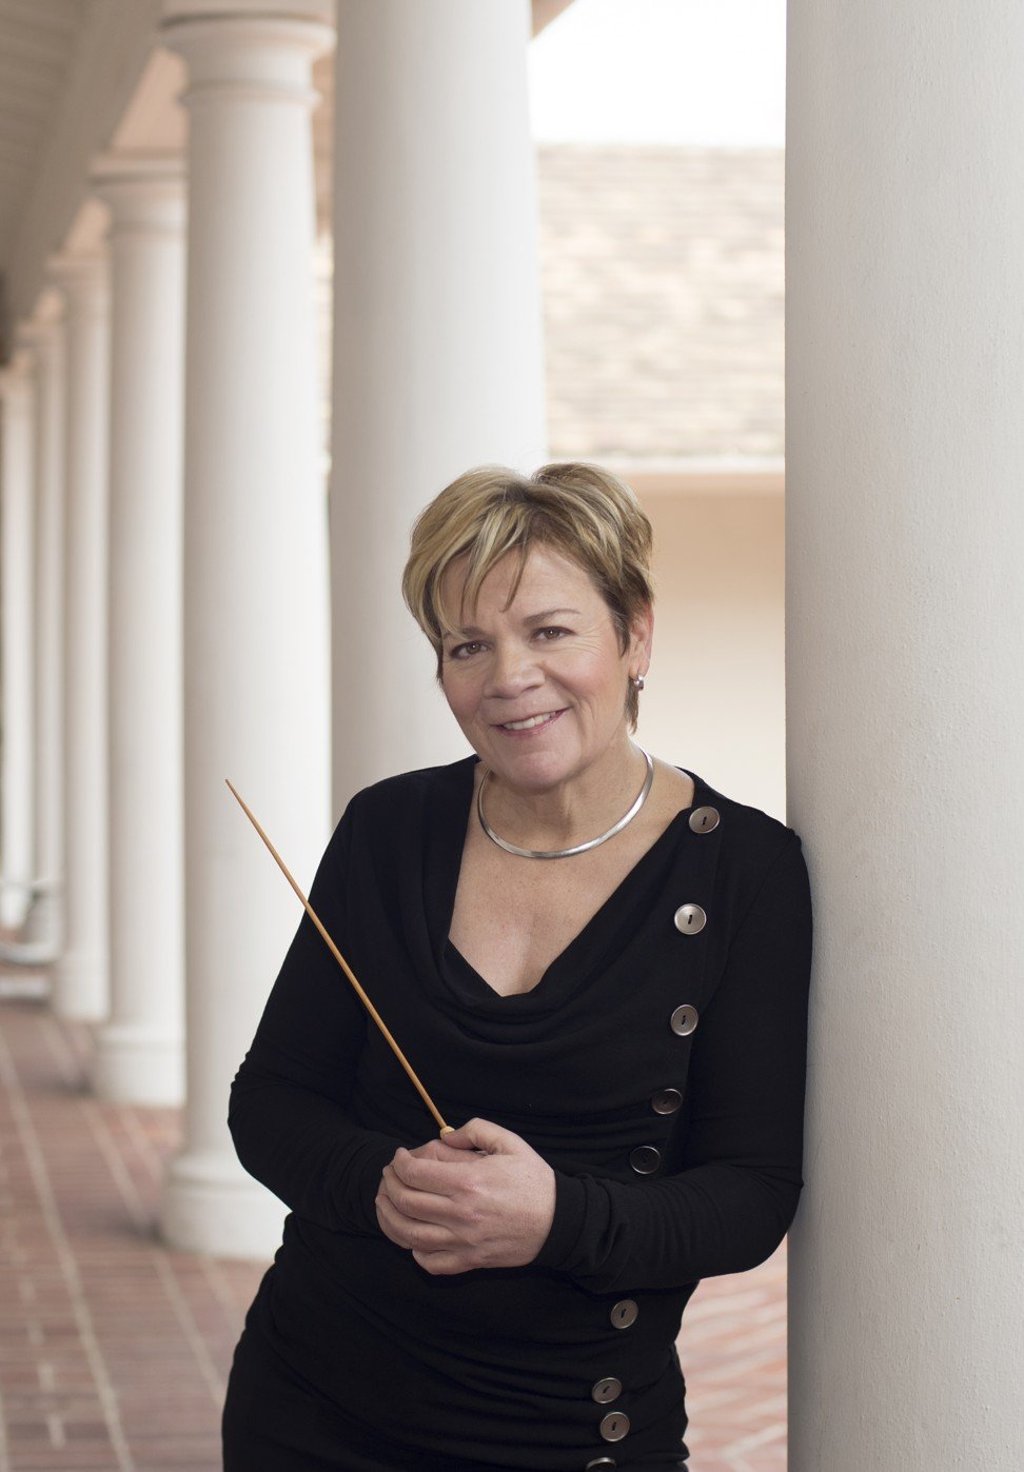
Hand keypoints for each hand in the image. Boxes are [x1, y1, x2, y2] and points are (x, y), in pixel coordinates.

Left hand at [375, 1117, 555, 1275]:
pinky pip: (430, 1262)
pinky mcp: (470, 1261)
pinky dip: (413, 1251)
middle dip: (389, 1185)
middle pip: (406, 1202)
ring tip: (384, 1203)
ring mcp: (463, 1241)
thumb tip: (444, 1136)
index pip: (415, 1173)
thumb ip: (475, 1130)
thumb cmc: (533, 1180)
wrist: (559, 1221)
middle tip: (389, 1175)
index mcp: (468, 1182)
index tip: (399, 1156)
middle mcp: (461, 1214)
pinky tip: (410, 1236)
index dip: (399, 1163)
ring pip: (409, 1235)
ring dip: (388, 1217)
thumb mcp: (509, 1143)